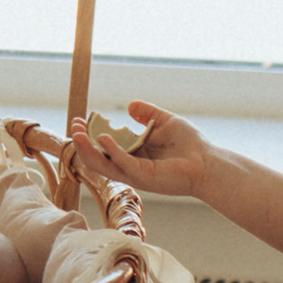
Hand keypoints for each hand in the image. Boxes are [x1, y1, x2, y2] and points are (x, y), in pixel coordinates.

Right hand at [68, 101, 210, 197]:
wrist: (208, 162)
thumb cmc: (190, 145)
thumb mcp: (164, 122)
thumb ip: (146, 114)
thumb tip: (129, 106)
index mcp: (133, 154)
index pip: (104, 146)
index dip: (91, 133)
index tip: (80, 119)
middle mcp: (130, 165)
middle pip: (97, 157)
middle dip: (82, 142)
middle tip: (74, 126)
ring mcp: (134, 173)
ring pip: (102, 164)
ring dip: (88, 149)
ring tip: (78, 133)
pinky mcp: (142, 176)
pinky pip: (121, 164)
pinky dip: (110, 151)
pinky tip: (103, 137)